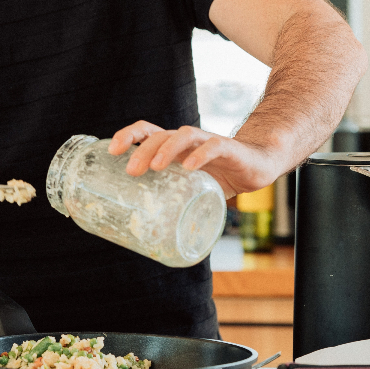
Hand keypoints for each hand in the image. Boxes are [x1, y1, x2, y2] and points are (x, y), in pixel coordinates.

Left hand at [107, 121, 279, 197]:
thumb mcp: (190, 189)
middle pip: (159, 135)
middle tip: (131, 171)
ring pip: (183, 135)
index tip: (111, 151)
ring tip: (155, 167)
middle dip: (142, 150)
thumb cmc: (219, 176)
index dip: (127, 136)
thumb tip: (145, 237)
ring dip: (167, 148)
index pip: (146, 131)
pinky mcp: (229, 149)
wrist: (257, 166)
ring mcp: (207, 141)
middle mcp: (187, 140)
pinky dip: (200, 155)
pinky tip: (189, 167)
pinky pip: (213, 146)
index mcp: (173, 147)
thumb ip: (172, 203)